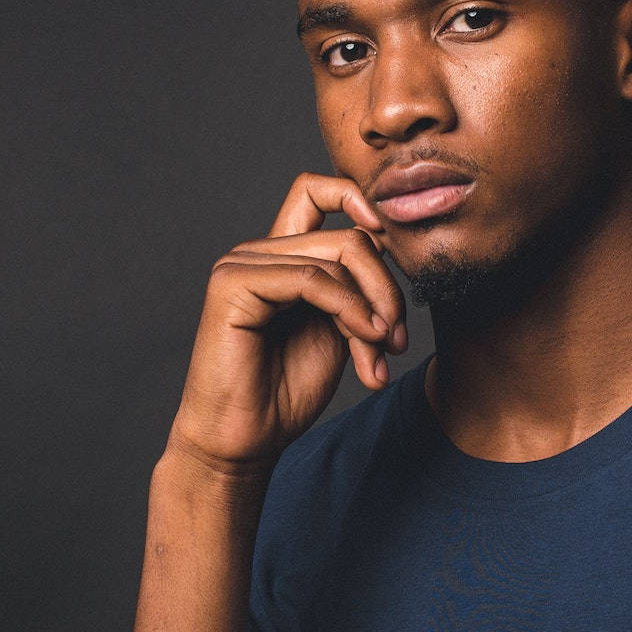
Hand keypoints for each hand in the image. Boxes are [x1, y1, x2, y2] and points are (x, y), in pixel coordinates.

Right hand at [166, 172, 407, 472]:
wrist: (246, 439)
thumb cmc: (285, 392)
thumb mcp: (339, 330)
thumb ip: (356, 288)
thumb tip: (386, 245)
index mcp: (280, 257)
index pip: (318, 191)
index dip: (361, 201)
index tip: (392, 243)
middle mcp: (258, 252)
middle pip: (347, 236)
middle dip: (386, 289)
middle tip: (398, 339)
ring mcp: (241, 264)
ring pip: (337, 255)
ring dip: (374, 308)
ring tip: (381, 354)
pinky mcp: (232, 284)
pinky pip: (311, 278)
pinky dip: (350, 309)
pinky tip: (366, 342)